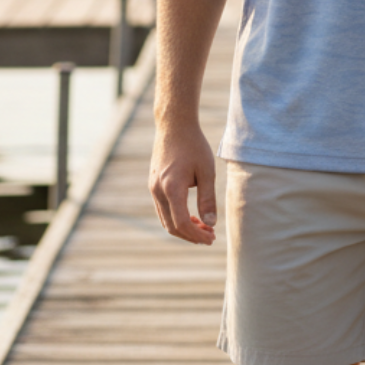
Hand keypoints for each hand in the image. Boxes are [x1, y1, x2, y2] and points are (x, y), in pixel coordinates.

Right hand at [149, 126, 217, 244]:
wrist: (174, 125)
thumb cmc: (194, 145)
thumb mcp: (206, 171)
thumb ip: (208, 199)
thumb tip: (211, 224)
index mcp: (171, 188)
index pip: (181, 223)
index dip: (196, 235)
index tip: (211, 238)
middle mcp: (157, 190)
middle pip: (171, 226)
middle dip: (191, 235)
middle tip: (210, 236)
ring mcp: (152, 188)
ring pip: (165, 219)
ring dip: (183, 228)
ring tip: (204, 227)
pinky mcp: (153, 184)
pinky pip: (163, 209)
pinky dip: (176, 217)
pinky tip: (192, 215)